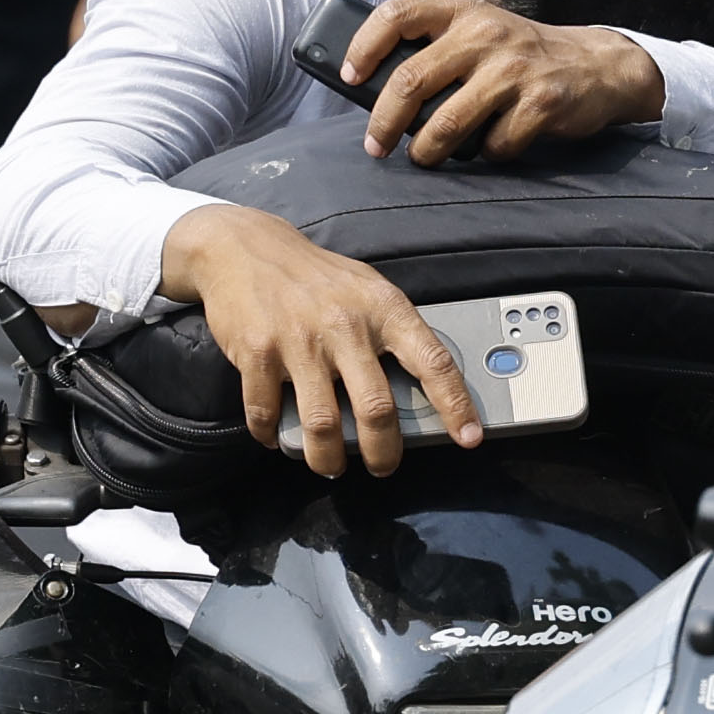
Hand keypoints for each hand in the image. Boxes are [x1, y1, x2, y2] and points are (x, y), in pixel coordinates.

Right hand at [161, 204, 482, 475]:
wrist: (243, 247)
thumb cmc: (315, 277)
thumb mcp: (367, 290)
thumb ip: (393, 333)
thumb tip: (419, 389)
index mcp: (384, 308)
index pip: (433, 361)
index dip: (455, 404)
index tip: (469, 437)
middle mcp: (346, 325)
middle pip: (376, 410)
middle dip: (383, 453)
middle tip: (382, 466)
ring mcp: (300, 341)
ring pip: (323, 425)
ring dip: (328, 458)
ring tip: (331, 463)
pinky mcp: (258, 353)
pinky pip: (267, 412)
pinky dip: (272, 435)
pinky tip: (277, 436)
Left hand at [348, 0, 660, 165]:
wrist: (595, 65)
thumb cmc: (517, 55)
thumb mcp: (477, 32)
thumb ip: (433, 46)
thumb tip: (371, 89)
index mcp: (461, 10)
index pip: (396, 15)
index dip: (363, 46)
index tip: (349, 77)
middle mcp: (485, 32)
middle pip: (411, 79)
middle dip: (383, 122)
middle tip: (375, 146)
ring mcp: (514, 68)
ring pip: (447, 122)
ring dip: (426, 151)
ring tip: (422, 158)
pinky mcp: (541, 103)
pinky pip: (493, 145)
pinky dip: (485, 154)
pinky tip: (491, 144)